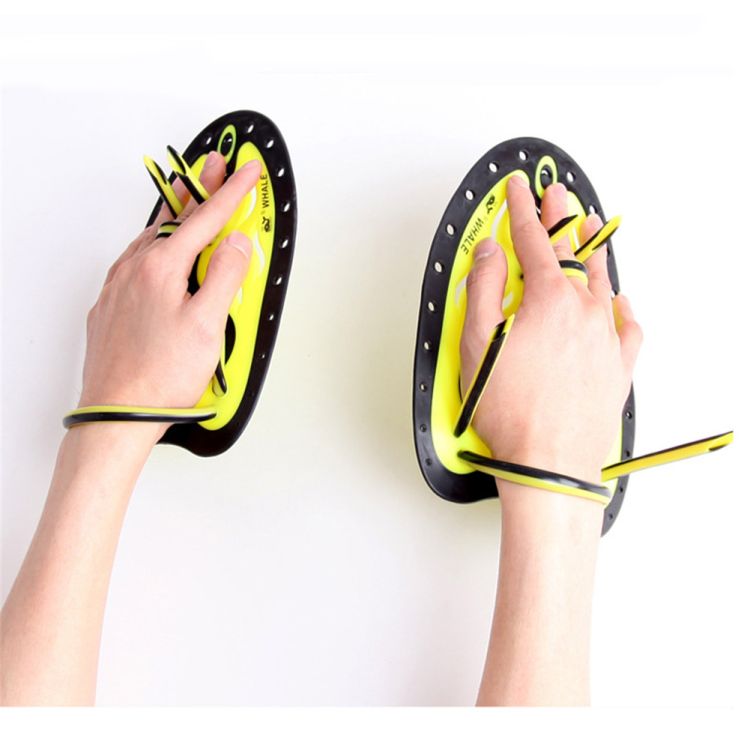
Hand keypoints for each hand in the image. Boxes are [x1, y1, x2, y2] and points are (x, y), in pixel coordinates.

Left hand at [79, 152, 260, 438]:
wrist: (116, 413)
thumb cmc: (160, 376)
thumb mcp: (207, 325)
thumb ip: (224, 276)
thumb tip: (236, 243)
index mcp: (161, 267)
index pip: (207, 218)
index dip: (232, 192)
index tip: (247, 171)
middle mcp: (134, 270)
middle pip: (175, 218)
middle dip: (200, 187)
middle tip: (215, 163)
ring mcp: (119, 287)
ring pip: (152, 237)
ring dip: (175, 214)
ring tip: (189, 197)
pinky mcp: (111, 306)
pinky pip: (135, 259)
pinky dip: (154, 243)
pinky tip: (159, 249)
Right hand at [459, 175, 641, 485]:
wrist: (550, 462)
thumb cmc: (511, 410)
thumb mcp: (476, 342)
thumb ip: (481, 288)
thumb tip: (490, 253)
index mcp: (548, 300)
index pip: (532, 241)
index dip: (521, 211)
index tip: (518, 191)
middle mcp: (584, 312)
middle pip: (572, 252)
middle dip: (561, 218)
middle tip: (557, 195)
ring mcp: (605, 339)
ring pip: (601, 281)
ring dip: (591, 250)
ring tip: (589, 228)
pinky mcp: (617, 367)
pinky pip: (627, 326)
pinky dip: (621, 306)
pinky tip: (619, 300)